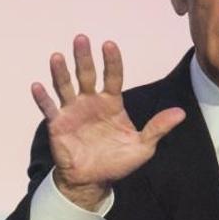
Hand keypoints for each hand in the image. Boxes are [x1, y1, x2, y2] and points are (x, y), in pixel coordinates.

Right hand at [31, 35, 185, 210]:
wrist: (93, 181)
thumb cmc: (118, 161)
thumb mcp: (142, 146)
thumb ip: (158, 127)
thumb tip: (181, 113)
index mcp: (112, 103)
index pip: (113, 76)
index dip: (112, 61)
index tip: (109, 44)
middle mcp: (91, 101)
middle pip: (86, 74)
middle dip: (84, 57)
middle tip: (81, 38)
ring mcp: (72, 111)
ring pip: (65, 86)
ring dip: (60, 72)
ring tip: (57, 56)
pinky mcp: (57, 124)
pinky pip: (49, 108)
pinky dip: (42, 98)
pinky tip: (37, 86)